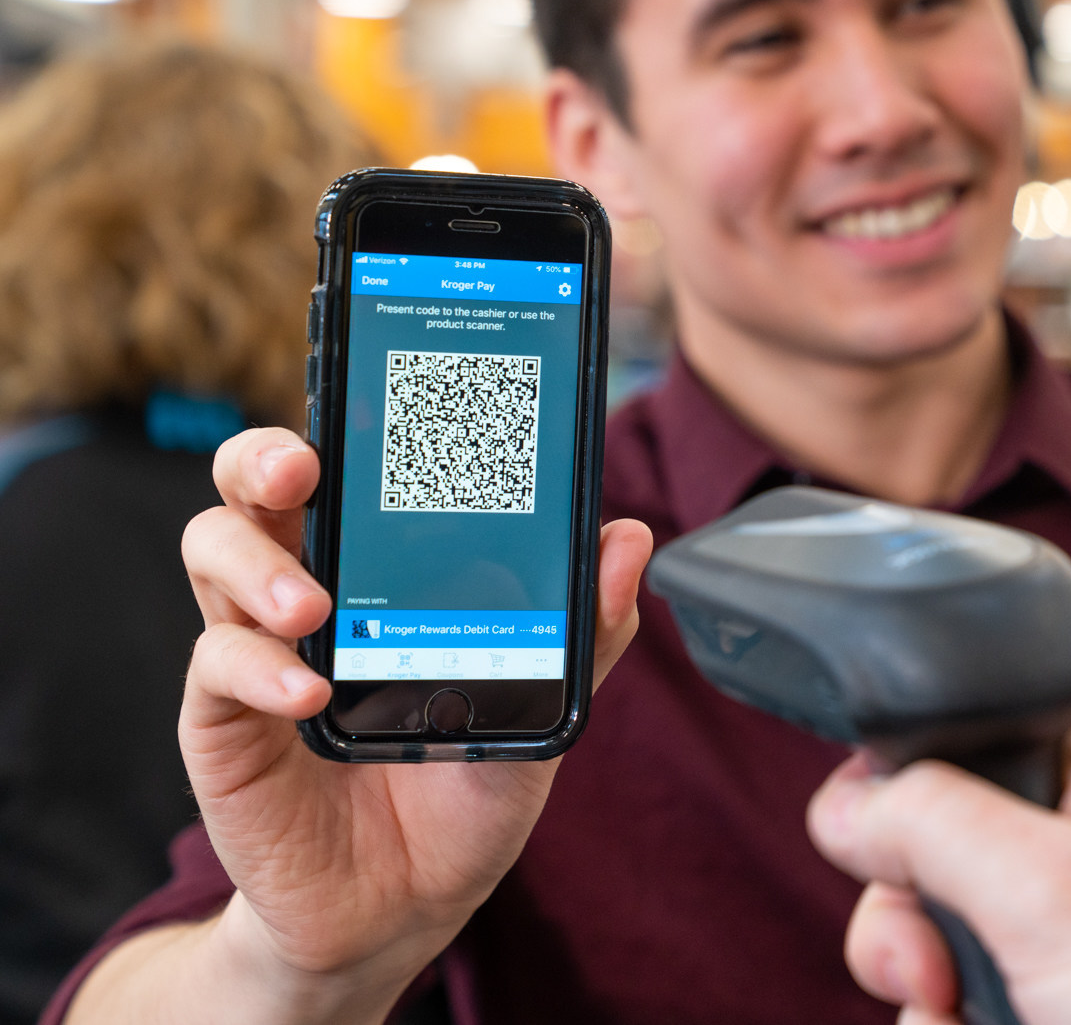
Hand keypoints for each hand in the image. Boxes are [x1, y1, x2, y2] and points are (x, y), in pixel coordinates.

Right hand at [72, 427, 649, 1021]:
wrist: (409, 901)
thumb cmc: (467, 784)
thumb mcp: (539, 702)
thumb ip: (585, 627)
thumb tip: (630, 536)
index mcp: (381, 562)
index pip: (351, 466)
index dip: (349, 417)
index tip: (381, 395)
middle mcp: (311, 584)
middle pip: (252, 485)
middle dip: (265, 455)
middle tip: (303, 468)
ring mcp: (260, 647)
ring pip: (214, 551)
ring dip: (258, 564)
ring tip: (314, 605)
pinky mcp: (224, 719)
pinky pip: (215, 666)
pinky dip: (258, 668)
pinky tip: (309, 692)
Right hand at [807, 709, 1070, 1024]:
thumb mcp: (1051, 890)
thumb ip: (933, 822)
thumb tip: (844, 807)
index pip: (949, 749)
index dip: (895, 814)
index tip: (895, 877)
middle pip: (929, 873)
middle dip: (910, 943)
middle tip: (940, 986)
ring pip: (955, 963)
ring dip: (942, 1011)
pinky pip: (996, 1010)